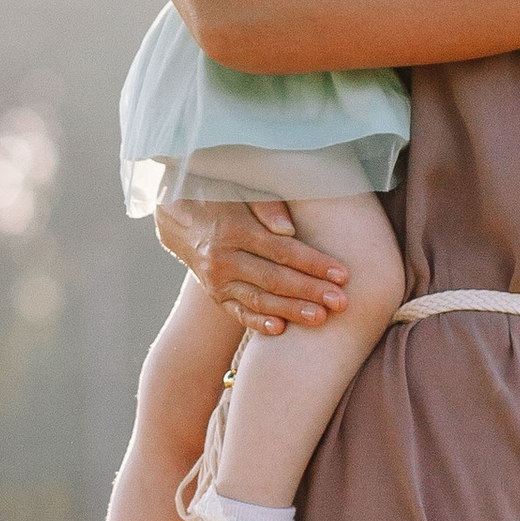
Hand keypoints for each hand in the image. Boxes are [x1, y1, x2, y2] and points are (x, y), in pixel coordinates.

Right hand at [153, 193, 354, 338]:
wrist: (178, 218)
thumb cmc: (221, 198)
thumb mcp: (240, 191)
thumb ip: (266, 207)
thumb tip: (288, 230)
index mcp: (233, 229)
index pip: (281, 250)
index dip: (313, 263)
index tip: (342, 274)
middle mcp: (222, 258)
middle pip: (274, 279)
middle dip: (310, 291)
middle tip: (341, 302)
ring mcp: (216, 280)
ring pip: (259, 300)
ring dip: (291, 311)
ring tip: (320, 319)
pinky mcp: (215, 295)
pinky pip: (237, 312)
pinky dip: (257, 322)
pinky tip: (280, 329)